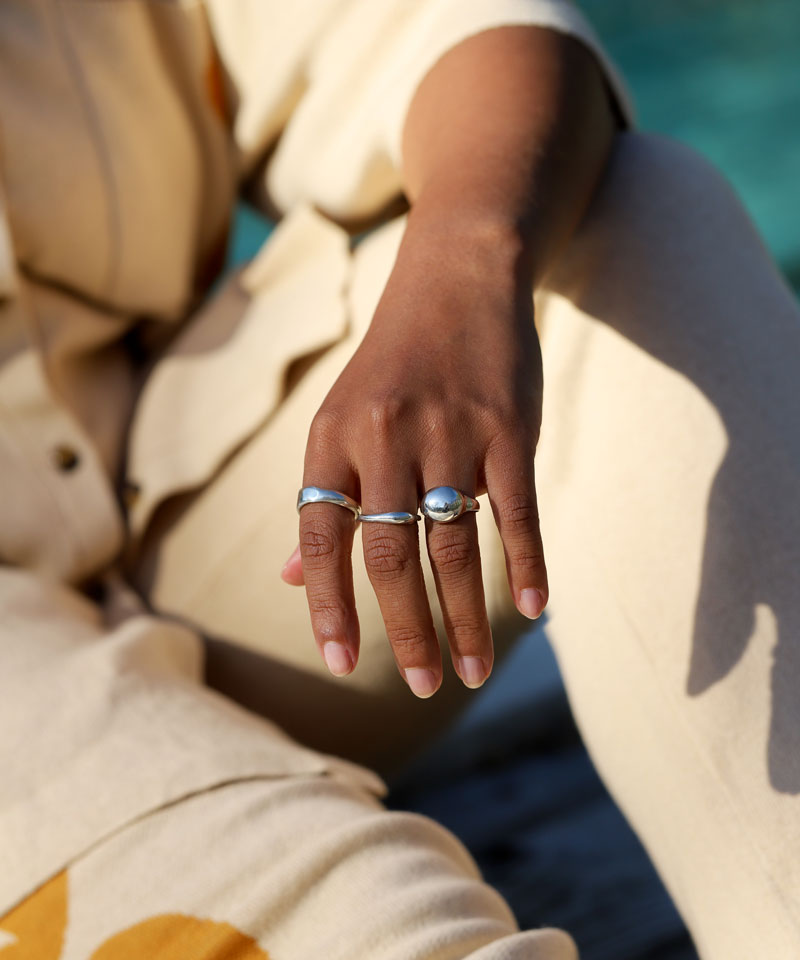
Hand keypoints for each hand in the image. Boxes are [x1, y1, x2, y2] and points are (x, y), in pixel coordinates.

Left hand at [281, 207, 547, 696]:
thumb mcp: (340, 422)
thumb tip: (290, 580)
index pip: (321, 541)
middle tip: (422, 688)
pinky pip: (519, 512)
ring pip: (454, 547)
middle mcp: (384, 438)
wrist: (455, 277)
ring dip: (464, 619)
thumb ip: (322, 501)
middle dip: (406, 631)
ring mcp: (449, 432)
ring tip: (471, 675)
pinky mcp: (508, 428)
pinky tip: (533, 612)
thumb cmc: (392, 365)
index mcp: (331, 441)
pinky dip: (527, 564)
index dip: (328, 607)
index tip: (342, 665)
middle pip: (389, 557)